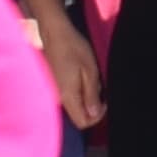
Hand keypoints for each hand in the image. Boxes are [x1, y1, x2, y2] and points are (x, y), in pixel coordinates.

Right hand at [34, 3, 105, 129]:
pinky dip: (77, 91)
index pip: (82, 122)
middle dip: (92, 106)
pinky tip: (80, 76)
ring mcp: (53, 93)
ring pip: (73, 106)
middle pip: (77, 115)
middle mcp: (57, 99)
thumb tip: (94, 115)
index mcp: (67, 97)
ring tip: (89, 78)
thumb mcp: (90, 71)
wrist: (55, 34)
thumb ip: (91, 94)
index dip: (96, 116)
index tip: (104, 101)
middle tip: (98, 87)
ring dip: (85, 97)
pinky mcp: (52, 86)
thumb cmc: (74, 49)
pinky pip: (67, 97)